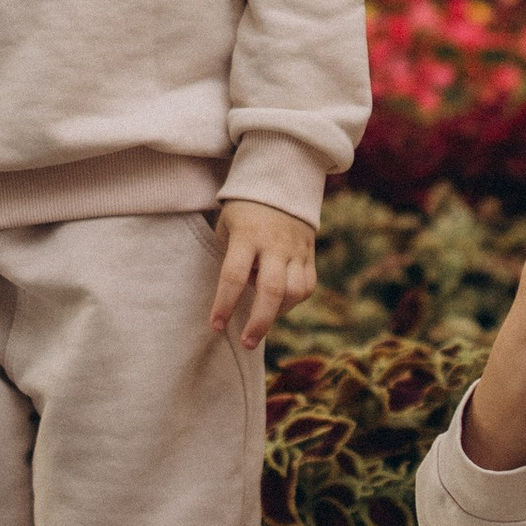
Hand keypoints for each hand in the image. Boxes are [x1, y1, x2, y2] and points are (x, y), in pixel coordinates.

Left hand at [210, 199, 317, 349]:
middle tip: (247, 342)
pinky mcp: (309, 254)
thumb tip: (240, 294)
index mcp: (247, 235)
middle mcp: (274, 244)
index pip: (233, 275)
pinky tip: (280, 303)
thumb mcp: (227, 226)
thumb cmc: (244, 211)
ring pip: (295, 291)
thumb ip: (231, 259)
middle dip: (259, 322)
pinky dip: (294, 300)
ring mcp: (296, 249)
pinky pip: (307, 286)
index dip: (224, 304)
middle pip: (271, 290)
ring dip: (278, 312)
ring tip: (262, 318)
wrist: (281, 183)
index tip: (216, 325)